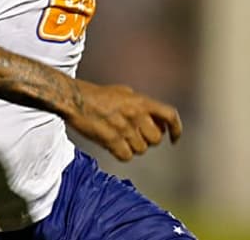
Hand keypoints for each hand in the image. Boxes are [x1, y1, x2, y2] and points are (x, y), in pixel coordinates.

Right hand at [66, 80, 181, 161]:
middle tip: (134, 135)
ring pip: (141, 150)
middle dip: (147, 140)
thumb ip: (140, 105)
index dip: (176, 129)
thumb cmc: (96, 95)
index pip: (169, 116)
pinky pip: (126, 156)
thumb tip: (154, 120)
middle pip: (156, 139)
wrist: (73, 99)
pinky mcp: (111, 140)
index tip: (174, 139)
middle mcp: (135, 114)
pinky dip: (120, 153)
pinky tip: (111, 144)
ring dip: (132, 147)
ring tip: (118, 137)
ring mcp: (124, 127)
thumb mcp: (122, 92)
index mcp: (140, 101)